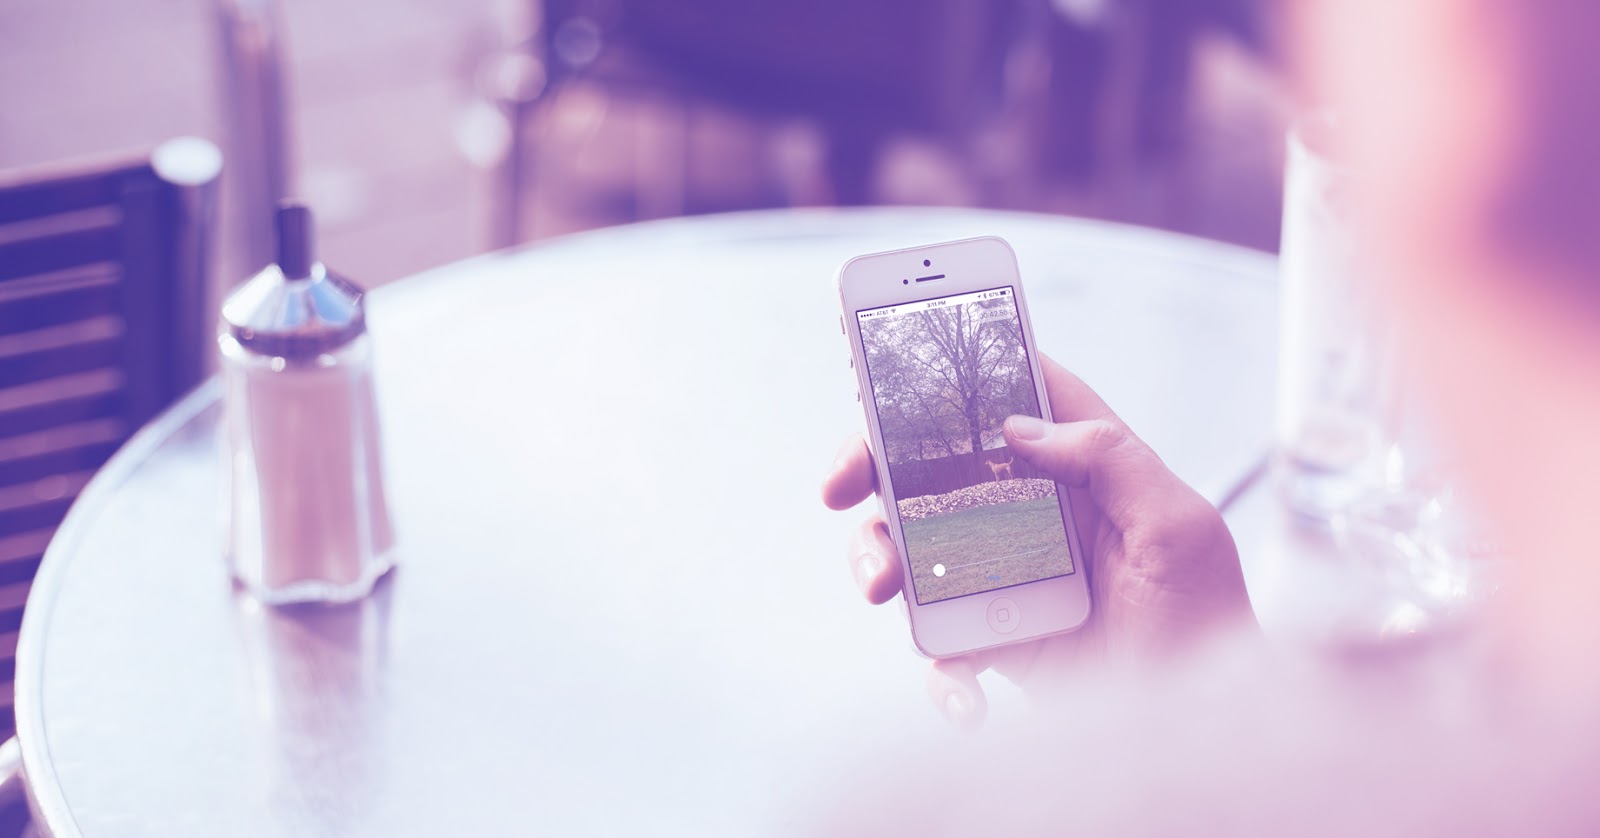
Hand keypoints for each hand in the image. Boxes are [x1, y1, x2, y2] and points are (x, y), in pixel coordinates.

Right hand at [822, 354, 1255, 725]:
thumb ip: (1112, 458)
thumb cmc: (1210, 626)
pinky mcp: (993, 646)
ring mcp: (1005, 580)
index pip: (1012, 399)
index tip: (888, 364)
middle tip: (842, 484)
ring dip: (878, 561)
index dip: (954, 373)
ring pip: (911, 550)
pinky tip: (968, 700)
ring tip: (882, 587)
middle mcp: (1033, 517)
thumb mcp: (1180, 527)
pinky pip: (938, 650)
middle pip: (933, 468)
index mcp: (1082, 474)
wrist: (1203, 731)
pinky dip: (940, 675)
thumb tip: (1020, 425)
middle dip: (874, 466)